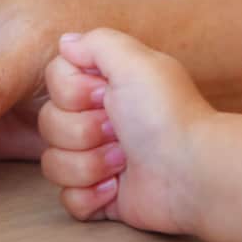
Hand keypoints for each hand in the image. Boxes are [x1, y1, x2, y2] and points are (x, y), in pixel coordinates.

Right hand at [39, 29, 216, 233]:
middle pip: (49, 123)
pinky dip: (91, 195)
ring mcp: (97, 160)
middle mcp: (99, 120)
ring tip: (123, 160)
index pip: (55, 82)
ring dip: (88, 163)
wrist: (192, 173)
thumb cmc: (166, 115)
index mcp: (107, 86)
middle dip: (82, 130)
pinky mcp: (101, 197)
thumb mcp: (134, 61)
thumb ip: (96, 42)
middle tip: (118, 130)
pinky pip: (67, 199)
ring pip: (53, 162)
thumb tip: (67, 42)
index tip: (105, 94)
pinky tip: (117, 187)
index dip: (72, 92)